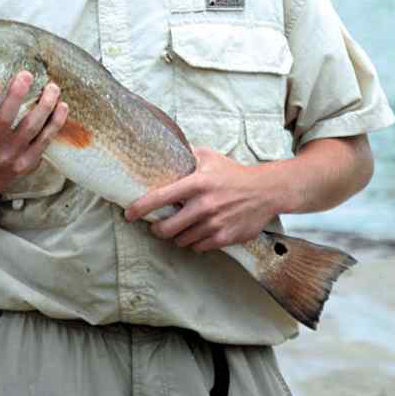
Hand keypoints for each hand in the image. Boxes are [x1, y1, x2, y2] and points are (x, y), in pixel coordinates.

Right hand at [0, 72, 67, 179]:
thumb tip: (5, 66)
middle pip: (5, 120)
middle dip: (17, 95)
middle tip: (26, 75)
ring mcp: (9, 156)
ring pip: (30, 128)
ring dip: (44, 105)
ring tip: (52, 87)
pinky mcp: (27, 162)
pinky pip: (45, 139)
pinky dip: (55, 122)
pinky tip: (62, 106)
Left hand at [124, 147, 278, 250]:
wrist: (266, 191)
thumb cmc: (234, 173)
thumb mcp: (209, 157)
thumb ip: (186, 154)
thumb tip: (165, 148)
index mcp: (197, 183)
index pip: (160, 197)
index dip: (140, 207)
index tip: (128, 214)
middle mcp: (204, 205)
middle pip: (167, 228)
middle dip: (157, 228)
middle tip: (157, 225)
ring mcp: (214, 223)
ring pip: (182, 240)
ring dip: (177, 237)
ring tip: (179, 229)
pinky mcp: (225, 237)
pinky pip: (199, 247)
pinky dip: (194, 243)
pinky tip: (197, 234)